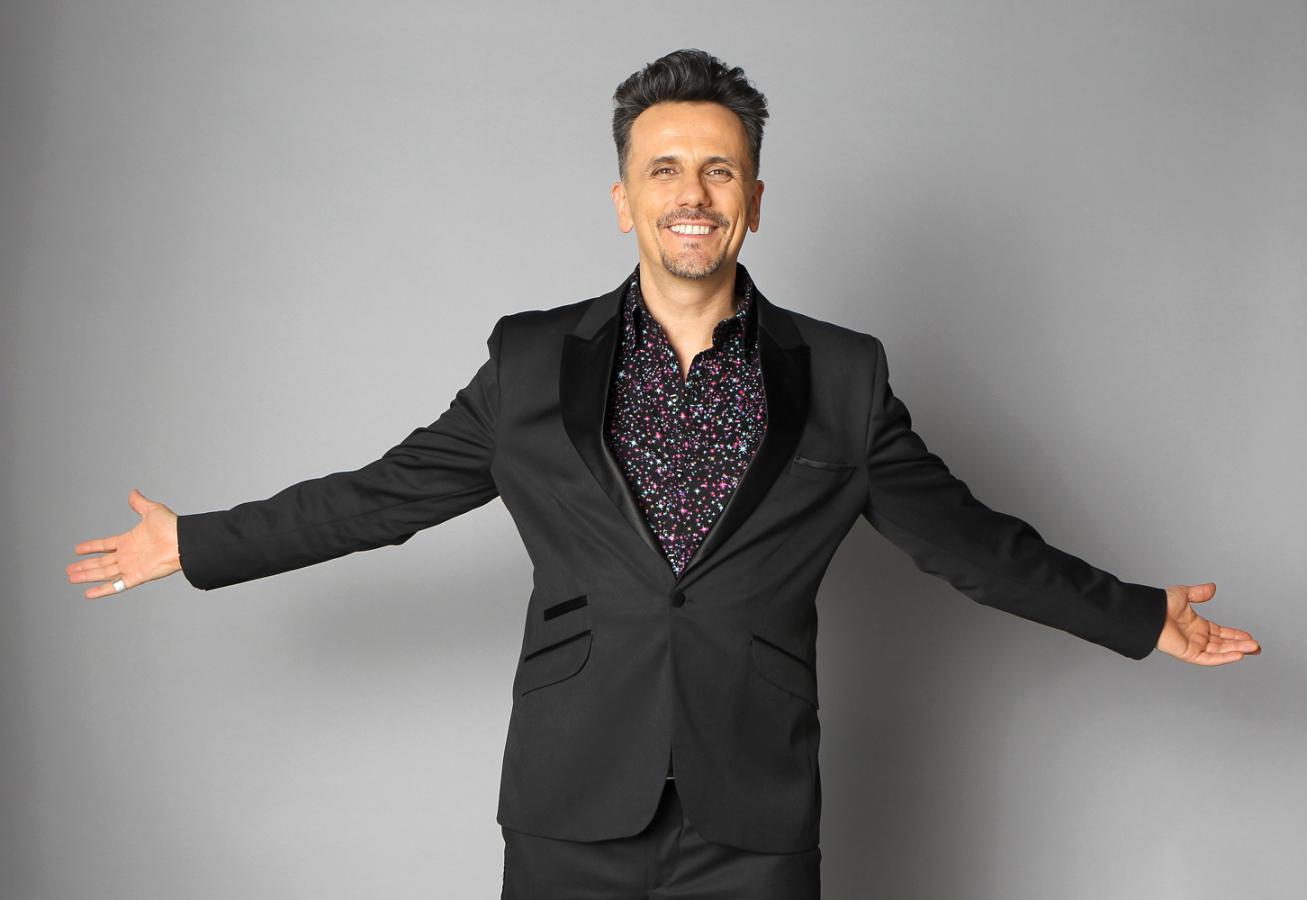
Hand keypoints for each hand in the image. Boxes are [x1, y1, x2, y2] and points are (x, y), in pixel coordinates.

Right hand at [67, 489, 181, 598]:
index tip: (76, 549)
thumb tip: (133, 493)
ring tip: (71, 577)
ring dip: (87, 576)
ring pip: (104, 573)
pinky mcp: (137, 576)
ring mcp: (131, 566)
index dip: (91, 547)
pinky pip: (116, 585)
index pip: (105, 545)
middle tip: (69, 570)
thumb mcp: (152, 511)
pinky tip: (88, 593)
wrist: (184, 541)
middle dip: (84, 566)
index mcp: (129, 540)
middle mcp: (128, 555)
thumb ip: (140, 503)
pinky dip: (102, 590)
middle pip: (101, 562)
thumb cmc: (172, 526)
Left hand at [1155, 582, 1259, 665]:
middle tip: (1257, 647)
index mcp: (1196, 625)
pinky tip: (1237, 655)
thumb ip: (1199, 593)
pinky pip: (1209, 658)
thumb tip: (1212, 588)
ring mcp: (1192, 646)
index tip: (1249, 636)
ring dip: (1236, 650)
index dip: (1235, 634)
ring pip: (1219, 651)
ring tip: (1253, 648)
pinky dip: (1223, 657)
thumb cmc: (1159, 604)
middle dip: (1240, 645)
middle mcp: (1196, 637)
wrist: (1148, 612)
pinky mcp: (1188, 653)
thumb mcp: (1184, 595)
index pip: (1220, 632)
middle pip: (1223, 644)